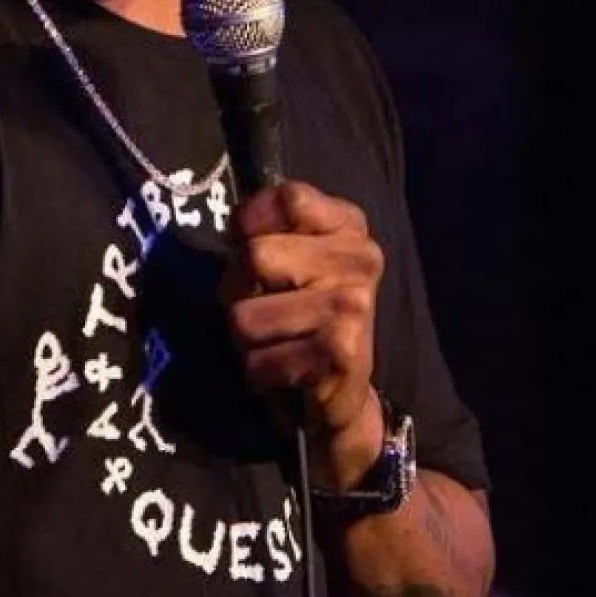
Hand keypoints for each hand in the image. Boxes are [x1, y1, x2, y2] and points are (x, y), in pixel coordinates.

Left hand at [220, 180, 386, 487]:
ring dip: (245, 339)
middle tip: (263, 308)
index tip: (245, 243)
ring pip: (245, 315)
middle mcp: (360, 259)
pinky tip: (286, 371)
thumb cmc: (301, 318)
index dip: (250, 221)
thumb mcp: (291, 261)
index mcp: (349, 227)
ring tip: (274, 342)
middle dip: (238, 290)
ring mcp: (353, 306)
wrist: (340, 398)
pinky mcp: (340, 353)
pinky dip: (259, 372)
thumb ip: (268, 231)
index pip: (289, 198)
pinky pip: (258, 360)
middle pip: (255, 256)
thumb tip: (235, 226)